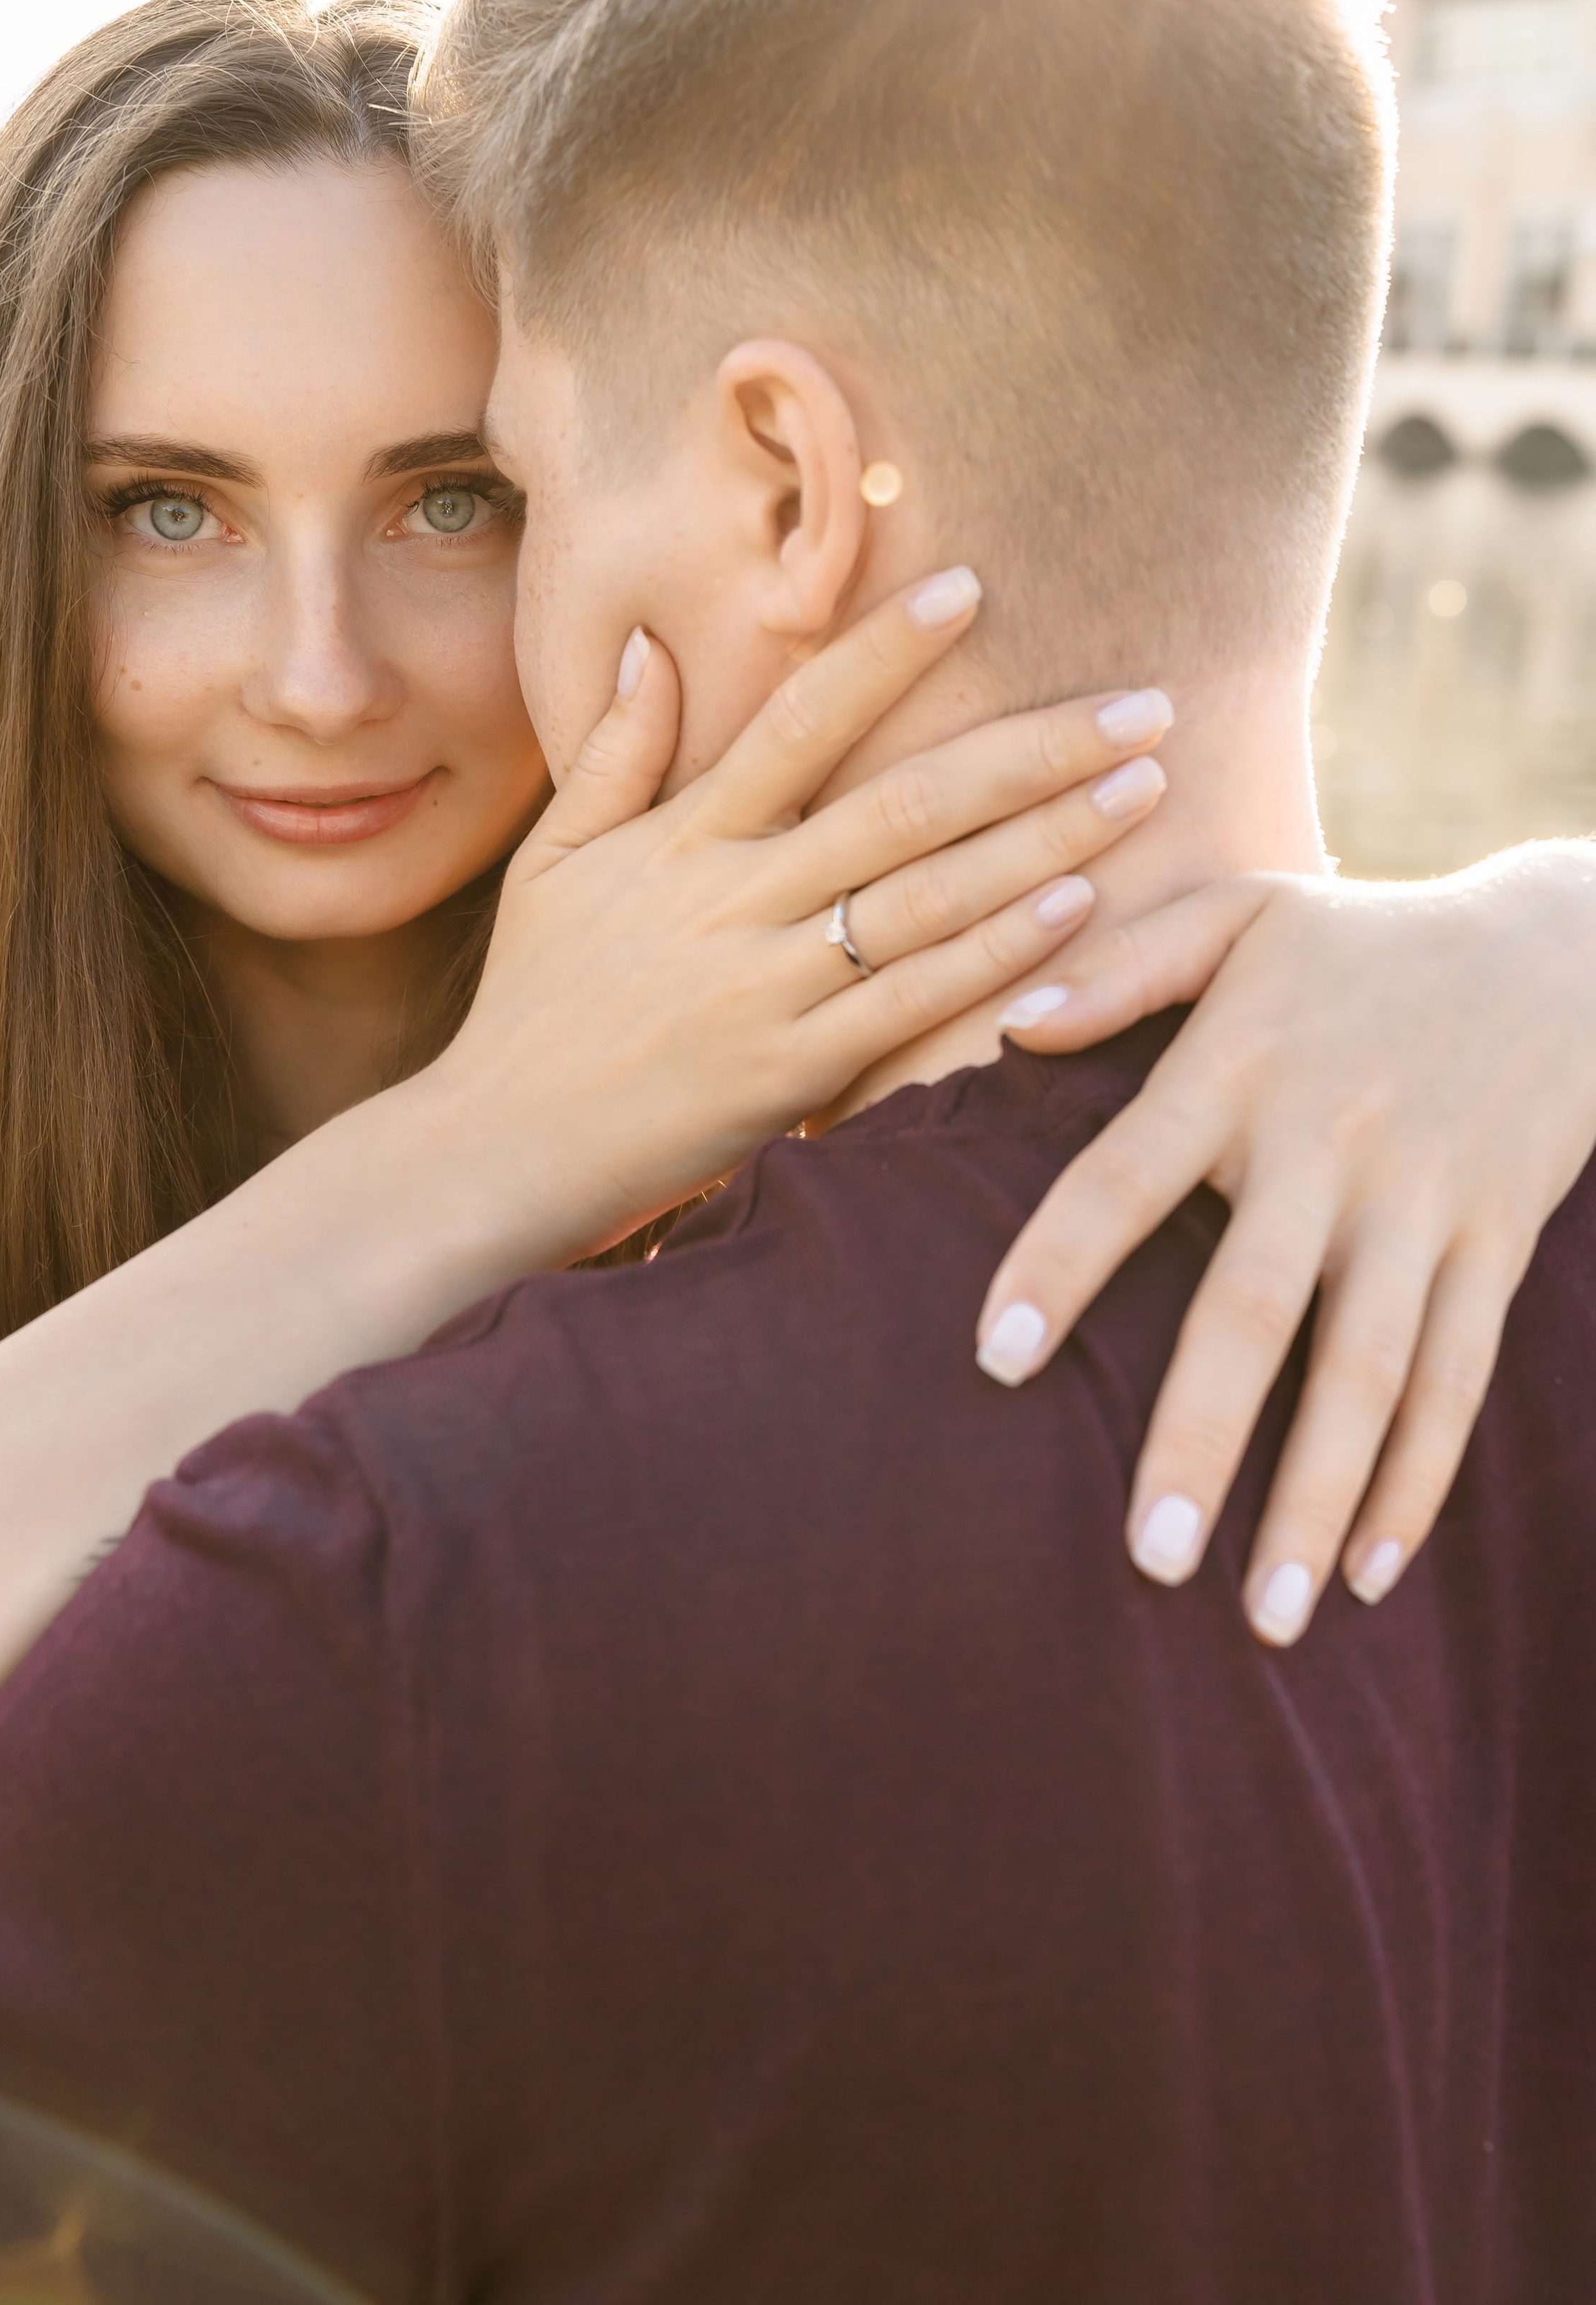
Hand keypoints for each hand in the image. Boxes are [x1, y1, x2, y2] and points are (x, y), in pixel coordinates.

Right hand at [442, 568, 1170, 1260]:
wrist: (495, 1153)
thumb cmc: (531, 1007)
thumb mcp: (550, 866)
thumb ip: (613, 757)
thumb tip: (654, 645)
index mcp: (678, 840)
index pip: (797, 721)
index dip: (884, 651)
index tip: (970, 587)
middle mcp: (730, 901)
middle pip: (903, 804)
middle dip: (1033, 748)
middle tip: (1143, 705)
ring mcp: (765, 989)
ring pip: (928, 897)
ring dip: (1046, 839)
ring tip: (1141, 790)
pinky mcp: (790, 1076)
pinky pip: (910, 1005)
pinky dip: (995, 957)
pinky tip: (1075, 909)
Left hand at [973, 844, 1595, 1642]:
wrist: (1562, 951)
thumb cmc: (1363, 942)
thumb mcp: (1243, 913)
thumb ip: (1122, 969)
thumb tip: (1007, 1028)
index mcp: (1239, 1068)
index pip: (1125, 1176)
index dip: (1060, 1262)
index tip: (994, 1360)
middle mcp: (1329, 1147)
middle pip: (1258, 1310)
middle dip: (1203, 1439)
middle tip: (1146, 1563)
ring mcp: (1422, 1207)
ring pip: (1371, 1374)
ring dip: (1319, 1497)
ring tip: (1268, 1619)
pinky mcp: (1493, 1246)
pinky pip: (1456, 1379)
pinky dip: (1417, 1479)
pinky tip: (1369, 1572)